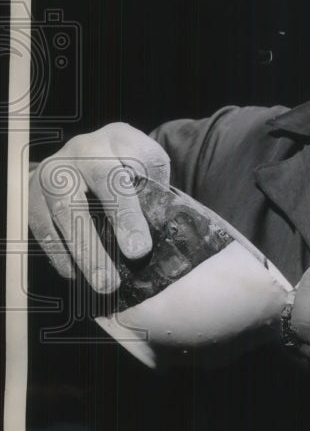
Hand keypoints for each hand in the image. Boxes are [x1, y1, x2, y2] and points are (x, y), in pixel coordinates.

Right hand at [28, 123, 169, 292]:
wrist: (97, 145)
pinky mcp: (32, 196)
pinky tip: (75, 274)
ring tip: (98, 284)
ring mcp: (45, 178)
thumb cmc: (130, 160)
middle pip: (73, 205)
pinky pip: (39, 229)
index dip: (125, 218)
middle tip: (109, 280)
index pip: (112, 183)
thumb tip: (155, 225)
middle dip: (91, 247)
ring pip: (52, 220)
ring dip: (74, 256)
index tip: (138, 251)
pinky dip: (57, 253)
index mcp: (103, 146)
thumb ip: (152, 184)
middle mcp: (68, 160)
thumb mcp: (148, 160)